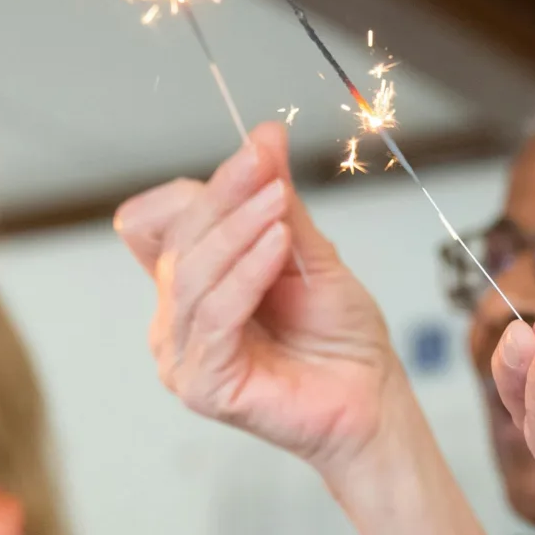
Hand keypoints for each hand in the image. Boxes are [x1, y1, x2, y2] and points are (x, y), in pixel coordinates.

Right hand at [115, 123, 410, 486]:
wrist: (371, 399)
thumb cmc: (340, 337)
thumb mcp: (309, 253)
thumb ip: (280, 200)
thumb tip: (265, 136)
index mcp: (191, 284)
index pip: (164, 220)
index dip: (204, 187)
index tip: (258, 154)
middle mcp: (176, 318)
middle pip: (177, 241)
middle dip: (224, 198)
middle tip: (266, 169)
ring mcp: (182, 355)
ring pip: (192, 275)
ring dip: (238, 231)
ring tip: (279, 206)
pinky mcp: (201, 386)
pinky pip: (215, 317)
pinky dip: (246, 275)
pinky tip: (277, 247)